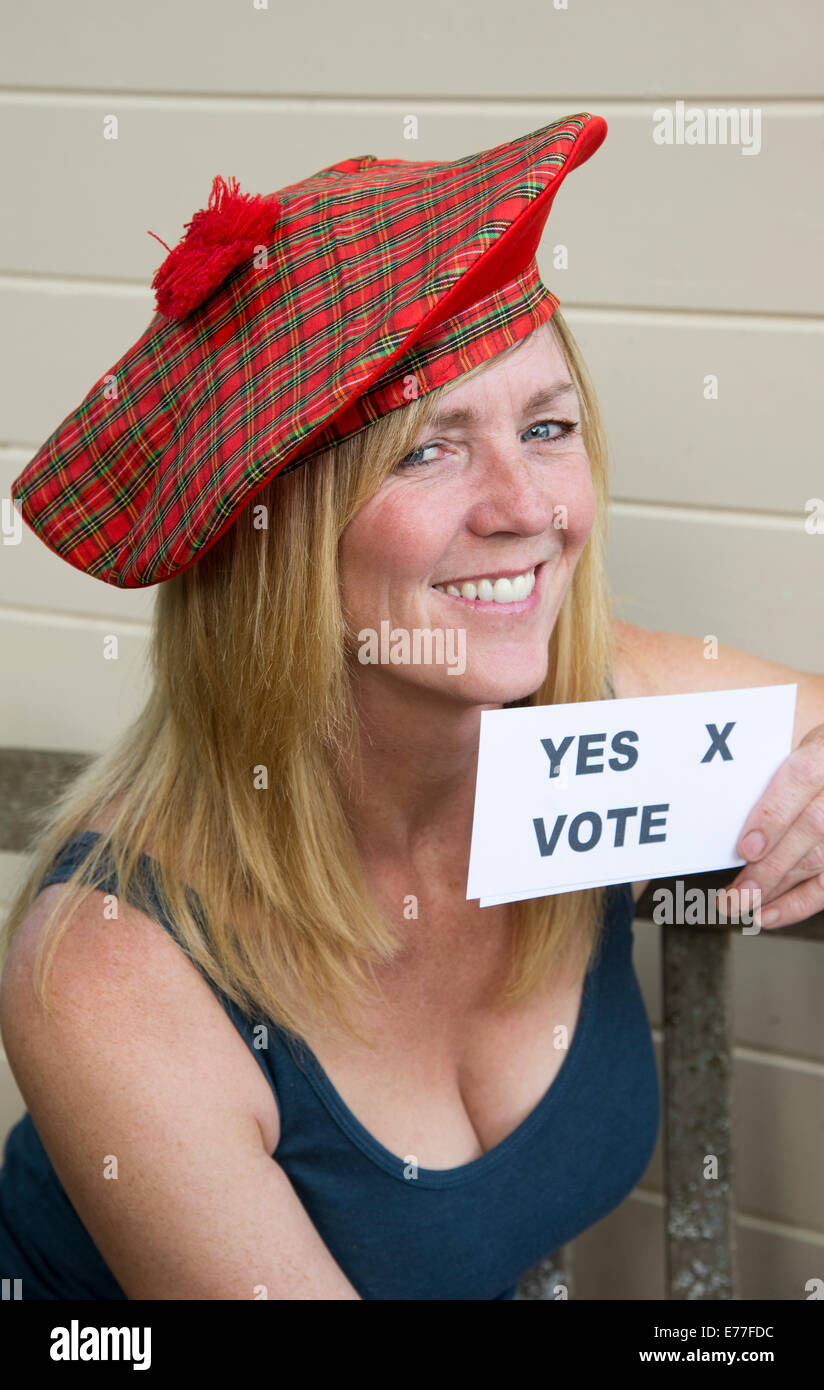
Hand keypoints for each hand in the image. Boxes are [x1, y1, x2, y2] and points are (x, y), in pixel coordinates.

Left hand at [726, 724, 823, 928]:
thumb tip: (722, 815)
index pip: (801, 780)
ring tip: (740, 904)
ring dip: (776, 889)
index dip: (774, 817)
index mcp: (822, 753)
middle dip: (771, 867)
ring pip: (820, 860)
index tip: (747, 847)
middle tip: (735, 893)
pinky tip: (768, 915)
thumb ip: (766, 780)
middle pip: (812, 829)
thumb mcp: (788, 752)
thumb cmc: (812, 761)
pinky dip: (798, 904)